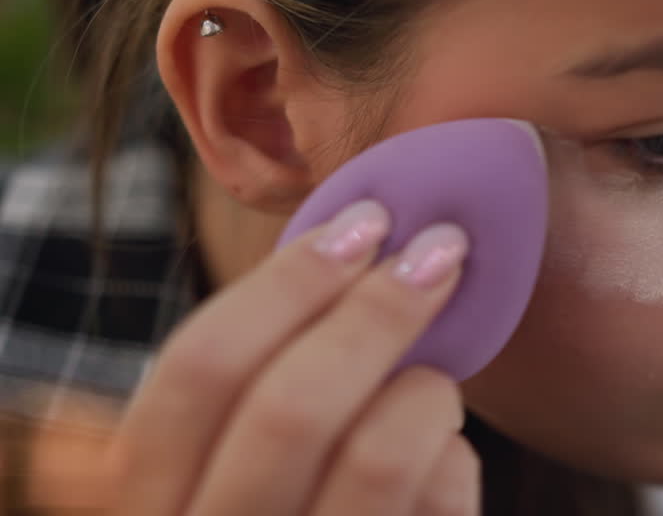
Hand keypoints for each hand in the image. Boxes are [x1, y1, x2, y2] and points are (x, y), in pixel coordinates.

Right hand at [105, 201, 477, 515]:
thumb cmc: (297, 501)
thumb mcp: (241, 457)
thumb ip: (267, 374)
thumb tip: (358, 237)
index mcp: (157, 499)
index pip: (194, 371)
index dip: (286, 281)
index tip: (365, 222)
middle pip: (288, 406)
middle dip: (378, 309)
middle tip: (441, 250)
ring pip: (377, 452)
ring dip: (425, 388)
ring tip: (434, 382)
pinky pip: (440, 502)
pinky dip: (456, 456)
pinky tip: (445, 456)